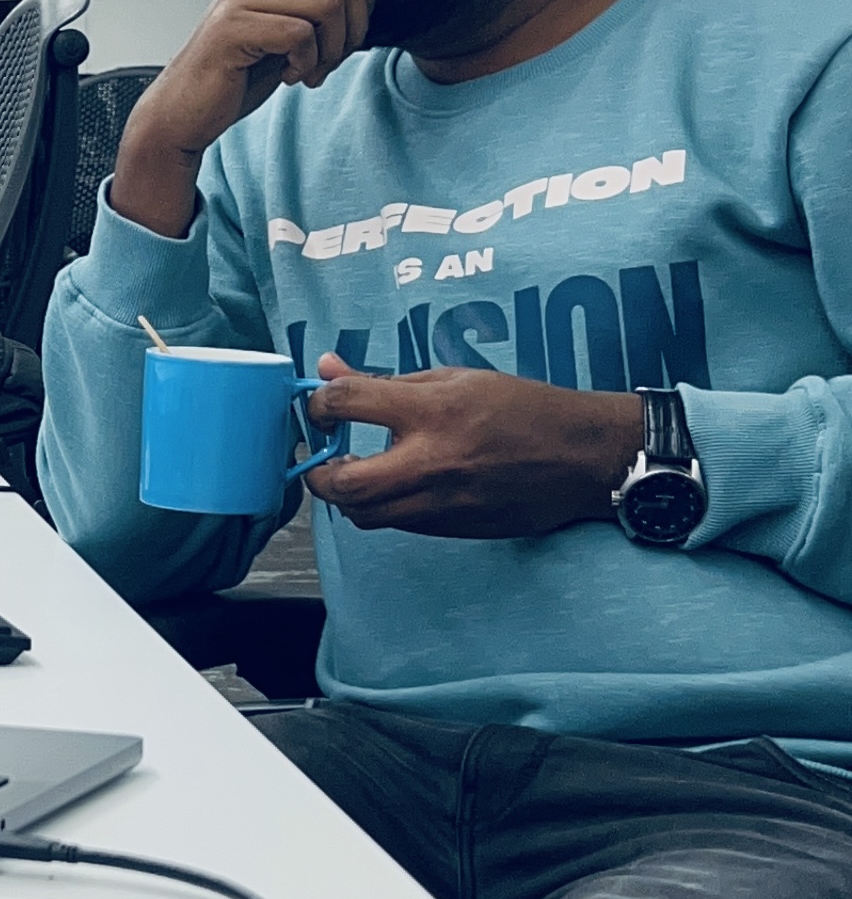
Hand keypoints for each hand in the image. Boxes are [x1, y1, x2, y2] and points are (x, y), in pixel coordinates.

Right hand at [109, 0, 374, 235]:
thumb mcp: (287, 31)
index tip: (344, 37)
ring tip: (310, 70)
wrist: (186, 108)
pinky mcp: (232, 28)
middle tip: (331, 59)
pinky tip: (288, 76)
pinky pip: (299, 34)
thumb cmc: (239, 73)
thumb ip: (318, 7)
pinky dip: (306, 62)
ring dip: (332, 48)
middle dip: (354, 27)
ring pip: (329, 3)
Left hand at [302, 353, 642, 538]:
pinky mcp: (454, 530)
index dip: (318, 403)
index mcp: (431, 411)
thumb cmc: (519, 408)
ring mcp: (443, 503)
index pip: (347, 404)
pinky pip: (398, 524)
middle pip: (344, 485)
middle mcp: (432, 462)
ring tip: (356, 472)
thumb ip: (384, 380)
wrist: (581, 457)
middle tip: (322, 457)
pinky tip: (395, 485)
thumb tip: (326, 368)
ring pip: (365, 516)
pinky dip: (383, 507)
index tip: (319, 406)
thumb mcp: (452, 378)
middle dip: (319, 473)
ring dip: (348, 496)